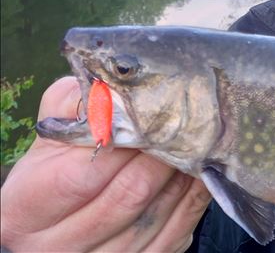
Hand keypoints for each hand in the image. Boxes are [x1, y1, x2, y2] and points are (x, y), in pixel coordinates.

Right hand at [0, 77, 211, 251]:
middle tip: (182, 123)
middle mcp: (58, 245)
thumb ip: (72, 106)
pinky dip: (194, 195)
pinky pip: (179, 228)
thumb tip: (106, 85)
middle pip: (128, 193)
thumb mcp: (54, 139)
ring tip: (196, 140)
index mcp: (26, 209)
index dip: (120, 141)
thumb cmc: (59, 170)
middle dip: (160, 152)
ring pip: (157, 212)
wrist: (63, 223)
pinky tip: (200, 169)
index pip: (82, 174)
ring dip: (183, 171)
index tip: (144, 114)